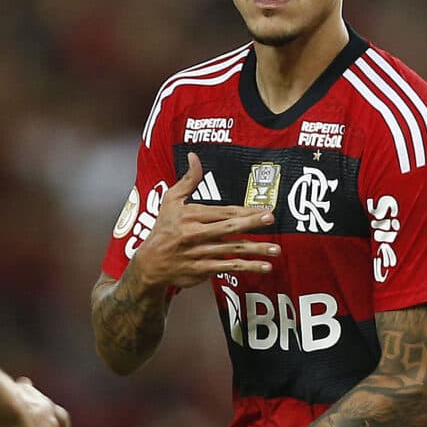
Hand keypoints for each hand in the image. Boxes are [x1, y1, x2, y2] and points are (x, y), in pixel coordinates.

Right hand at [120, 153, 279, 292]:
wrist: (150, 264)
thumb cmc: (163, 229)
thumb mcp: (171, 201)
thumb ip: (188, 180)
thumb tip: (194, 156)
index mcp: (192, 216)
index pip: (223, 211)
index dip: (245, 210)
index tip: (264, 209)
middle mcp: (196, 234)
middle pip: (229, 227)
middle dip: (251, 223)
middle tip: (271, 219)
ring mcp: (200, 253)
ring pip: (232, 250)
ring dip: (256, 250)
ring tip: (275, 250)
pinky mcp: (202, 270)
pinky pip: (228, 267)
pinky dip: (247, 267)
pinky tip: (264, 267)